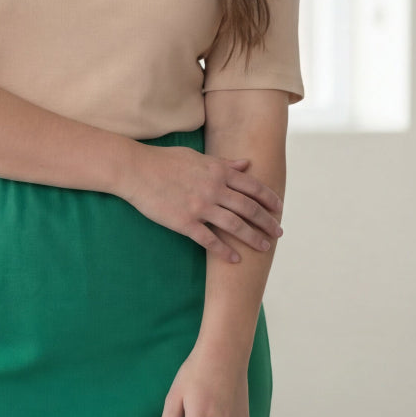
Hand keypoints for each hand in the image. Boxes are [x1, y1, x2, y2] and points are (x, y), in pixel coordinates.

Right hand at [116, 143, 282, 261]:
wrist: (136, 170)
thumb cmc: (165, 161)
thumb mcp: (198, 157)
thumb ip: (224, 163)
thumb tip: (246, 164)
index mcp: (219, 172)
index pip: (253, 187)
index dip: (269, 199)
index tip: (279, 209)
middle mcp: (214, 189)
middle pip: (249, 209)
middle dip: (267, 222)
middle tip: (279, 233)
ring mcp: (200, 207)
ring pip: (235, 226)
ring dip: (253, 238)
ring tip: (264, 247)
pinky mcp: (184, 222)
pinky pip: (209, 240)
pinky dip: (224, 251)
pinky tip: (235, 259)